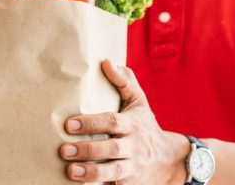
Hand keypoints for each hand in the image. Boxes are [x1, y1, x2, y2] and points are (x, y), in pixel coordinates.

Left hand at [60, 60, 188, 183]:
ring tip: (71, 172)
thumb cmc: (145, 125)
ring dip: (91, 173)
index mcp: (133, 124)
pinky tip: (80, 184)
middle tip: (63, 150)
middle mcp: (134, 146)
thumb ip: (124, 81)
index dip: (91, 123)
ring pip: (113, 171)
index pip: (112, 122)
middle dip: (87, 150)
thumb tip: (106, 62)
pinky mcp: (130, 184)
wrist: (171, 160)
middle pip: (111, 149)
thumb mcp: (139, 102)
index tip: (69, 124)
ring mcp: (133, 167)